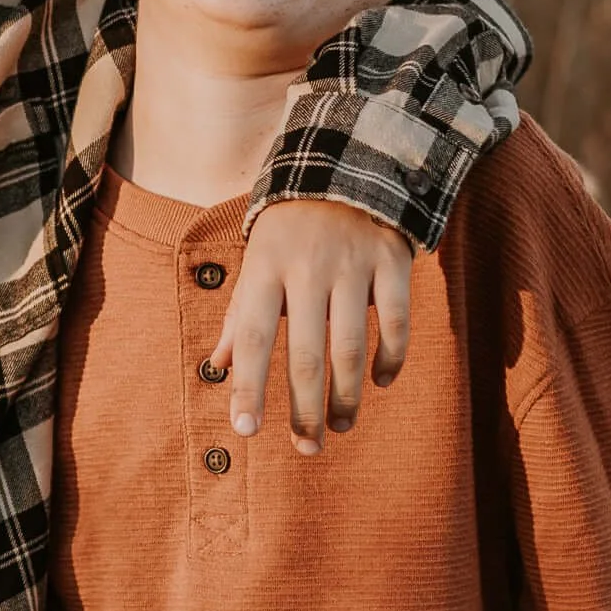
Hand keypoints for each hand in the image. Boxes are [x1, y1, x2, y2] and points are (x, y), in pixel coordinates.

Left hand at [212, 202, 412, 455]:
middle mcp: (306, 267)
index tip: (245, 431)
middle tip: (305, 448)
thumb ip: (237, 316)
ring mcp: (352, 263)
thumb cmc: (288, 229)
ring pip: (350, 347)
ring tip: (339, 426)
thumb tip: (214, 369)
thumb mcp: (255, 262)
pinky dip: (389, 359)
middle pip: (304, 354)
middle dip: (304, 410)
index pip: (250, 337)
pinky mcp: (392, 259)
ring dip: (346, 396)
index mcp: (263, 267)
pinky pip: (396, 323)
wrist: (346, 162)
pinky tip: (380, 383)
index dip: (246, 386)